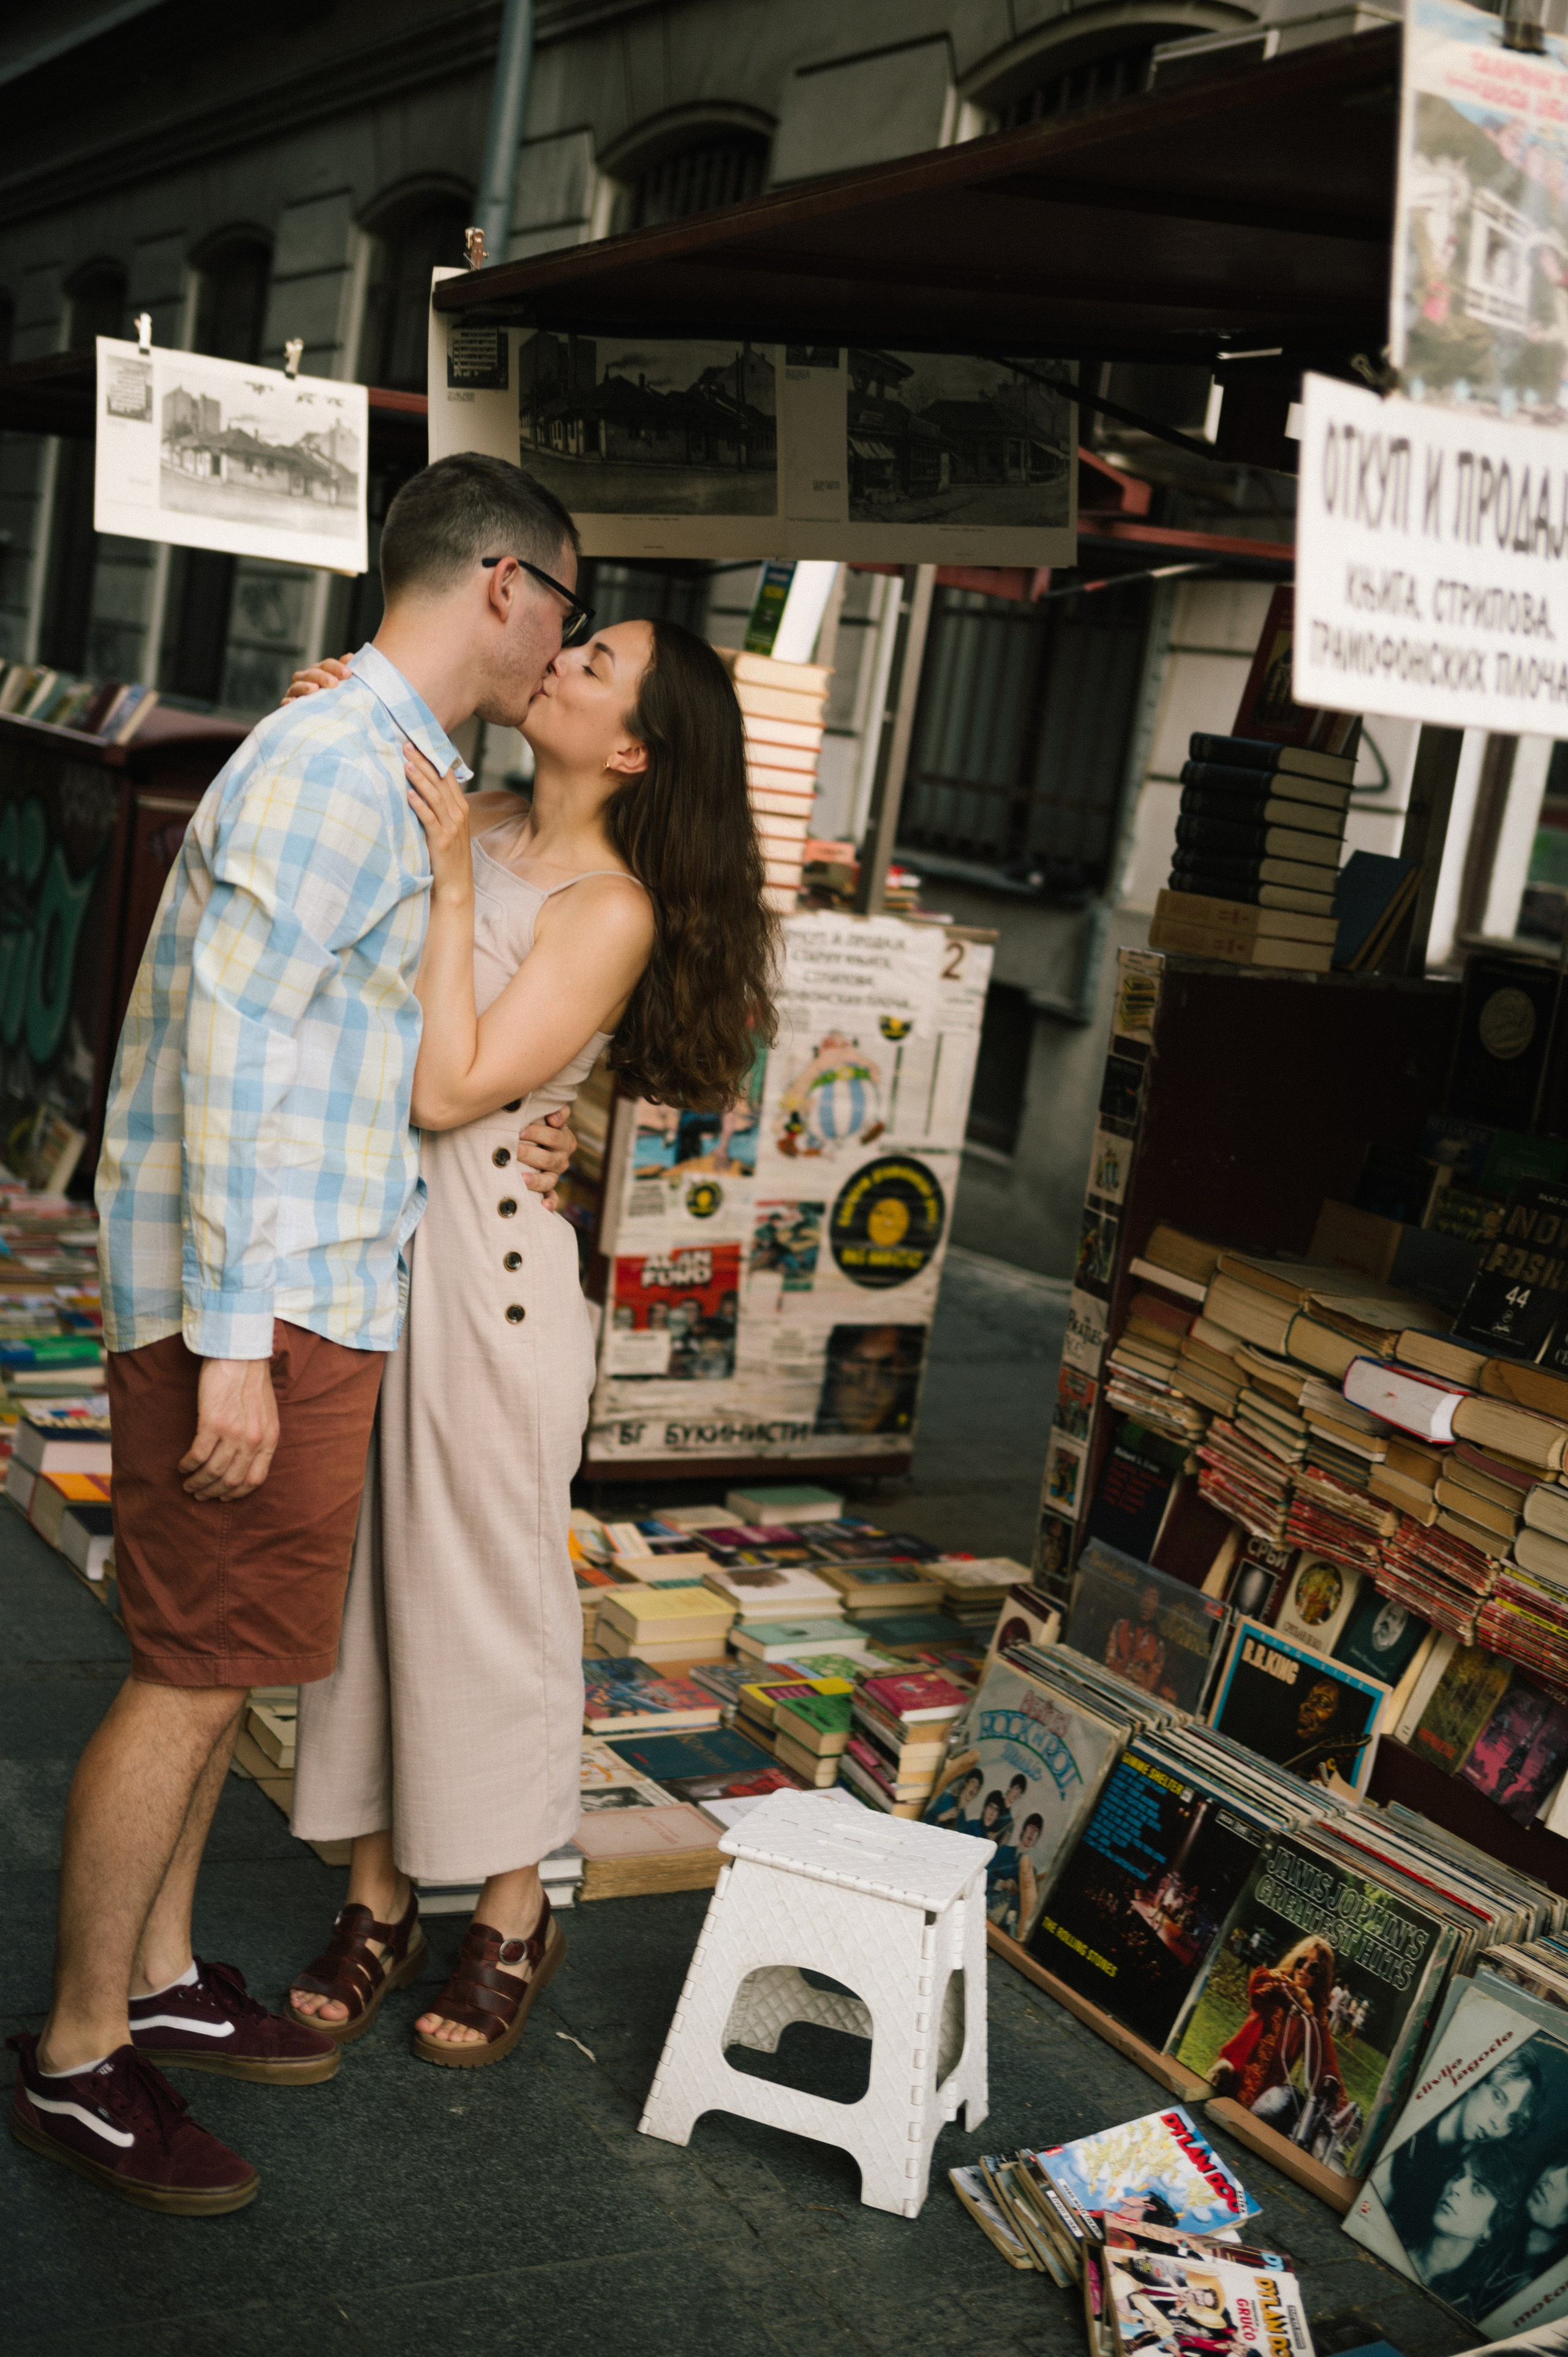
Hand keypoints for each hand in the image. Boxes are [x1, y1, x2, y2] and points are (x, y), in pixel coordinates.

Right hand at [180, 1358, 279, 1501]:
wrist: (240, 1355)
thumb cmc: (251, 1382)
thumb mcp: (267, 1414)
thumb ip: (260, 1437)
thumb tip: (244, 1460)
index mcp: (269, 1439)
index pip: (255, 1480)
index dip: (237, 1493)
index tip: (223, 1496)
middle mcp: (254, 1440)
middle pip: (231, 1481)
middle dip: (212, 1492)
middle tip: (199, 1493)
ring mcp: (234, 1433)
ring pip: (212, 1472)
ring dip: (197, 1482)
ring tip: (188, 1483)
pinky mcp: (212, 1423)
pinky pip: (198, 1456)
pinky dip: (188, 1465)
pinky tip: (183, 1465)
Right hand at [282, 653, 352, 703]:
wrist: (328, 725)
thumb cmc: (338, 704)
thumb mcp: (346, 690)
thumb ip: (346, 673)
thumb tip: (350, 657)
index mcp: (321, 673)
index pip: (327, 665)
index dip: (336, 667)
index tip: (348, 674)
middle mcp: (307, 680)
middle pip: (311, 673)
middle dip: (322, 676)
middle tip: (333, 683)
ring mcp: (296, 693)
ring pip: (297, 685)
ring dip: (305, 686)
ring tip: (314, 689)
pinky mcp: (289, 707)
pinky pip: (286, 703)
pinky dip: (288, 701)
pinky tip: (293, 702)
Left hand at [403, 742, 471, 896]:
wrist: (455, 887)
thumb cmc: (447, 857)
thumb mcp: (447, 828)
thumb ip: (439, 808)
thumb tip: (420, 788)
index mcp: (460, 807)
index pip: (446, 775)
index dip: (433, 757)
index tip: (417, 741)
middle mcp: (458, 814)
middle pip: (440, 781)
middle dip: (423, 761)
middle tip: (406, 744)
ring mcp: (451, 827)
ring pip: (435, 796)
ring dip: (420, 778)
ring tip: (405, 763)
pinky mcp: (441, 841)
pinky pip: (429, 818)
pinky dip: (419, 805)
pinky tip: (408, 793)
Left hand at [515, 1106, 575, 1211]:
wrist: (528, 1141)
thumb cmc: (534, 1124)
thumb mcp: (544, 1114)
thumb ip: (555, 1110)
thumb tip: (554, 1117)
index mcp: (563, 1138)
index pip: (554, 1136)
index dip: (538, 1133)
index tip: (521, 1131)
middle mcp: (561, 1158)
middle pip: (549, 1158)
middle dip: (529, 1153)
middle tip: (512, 1150)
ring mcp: (555, 1174)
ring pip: (549, 1179)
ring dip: (536, 1179)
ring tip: (522, 1178)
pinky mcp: (549, 1189)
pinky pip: (553, 1198)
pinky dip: (550, 1203)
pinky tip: (544, 1206)